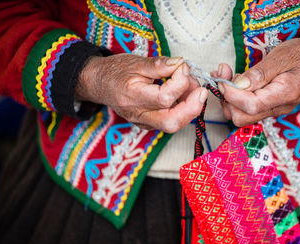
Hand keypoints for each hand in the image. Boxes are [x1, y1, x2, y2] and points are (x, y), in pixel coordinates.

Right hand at [75, 54, 207, 132]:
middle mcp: (138, 114)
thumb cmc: (116, 71)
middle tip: (200, 90)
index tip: (183, 67)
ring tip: (192, 89)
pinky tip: (183, 96)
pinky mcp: (148, 124)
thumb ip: (160, 64)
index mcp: (133, 96)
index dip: (180, 81)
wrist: (99, 84)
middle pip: (171, 122)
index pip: (165, 97)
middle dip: (192, 107)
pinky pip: (169, 122)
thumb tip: (180, 64)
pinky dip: (181, 110)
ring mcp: (143, 122)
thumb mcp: (136, 62)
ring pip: (172, 125)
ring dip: (189, 108)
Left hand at [217, 37, 299, 126]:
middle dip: (227, 99)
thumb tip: (237, 85)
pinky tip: (234, 81)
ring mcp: (272, 110)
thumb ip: (259, 73)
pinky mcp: (267, 107)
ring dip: (228, 98)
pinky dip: (234, 97)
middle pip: (242, 117)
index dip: (232, 94)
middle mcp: (278, 108)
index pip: (251, 105)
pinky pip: (246, 109)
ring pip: (241, 115)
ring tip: (228, 75)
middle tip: (223, 76)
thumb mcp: (280, 57)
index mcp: (285, 95)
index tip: (222, 80)